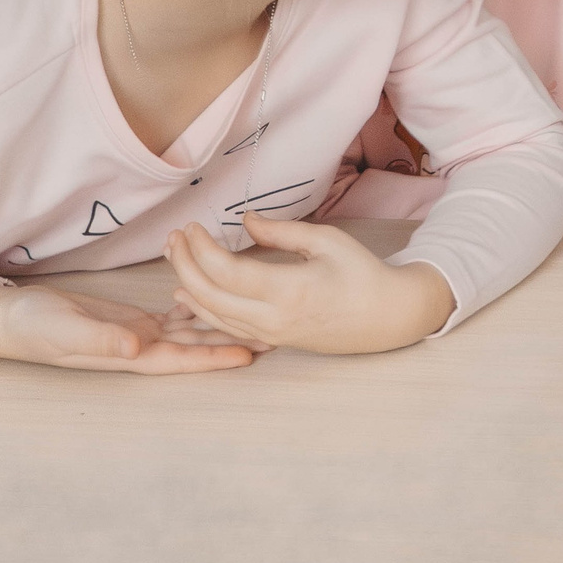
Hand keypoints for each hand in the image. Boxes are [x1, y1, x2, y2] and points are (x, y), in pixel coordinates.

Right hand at [0, 279, 260, 372]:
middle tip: (273, 334)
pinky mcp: (131, 318)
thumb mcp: (64, 330)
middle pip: (194, 346)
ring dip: (222, 325)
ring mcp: (137, 334)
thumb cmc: (32, 327)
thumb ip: (100, 338)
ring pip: (189, 330)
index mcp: (127, 354)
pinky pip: (172, 314)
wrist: (9, 318)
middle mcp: (139, 348)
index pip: (180, 358)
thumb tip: (136, 346)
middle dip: (232, 342)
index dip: (214, 357)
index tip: (249, 353)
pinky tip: (219, 297)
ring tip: (258, 317)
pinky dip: (196, 305)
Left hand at [165, 215, 455, 354]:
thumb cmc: (362, 274)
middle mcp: (273, 318)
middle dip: (185, 264)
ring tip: (176, 257)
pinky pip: (226, 326)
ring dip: (188, 285)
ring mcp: (270, 334)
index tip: (193, 225)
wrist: (387, 317)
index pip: (226, 271)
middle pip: (210, 295)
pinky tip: (189, 292)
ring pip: (213, 315)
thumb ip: (281, 231)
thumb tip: (244, 221)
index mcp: (288, 290)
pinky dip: (203, 308)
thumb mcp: (327, 240)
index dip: (201, 248)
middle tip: (176, 237)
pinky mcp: (272, 340)